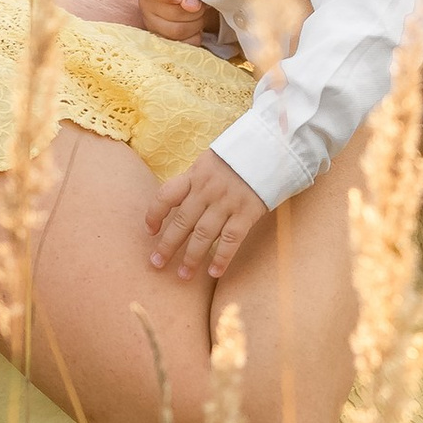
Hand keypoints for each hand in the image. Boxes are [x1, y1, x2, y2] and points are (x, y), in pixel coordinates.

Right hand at [136, 0, 212, 44]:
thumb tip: (191, 6)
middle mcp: (145, 3)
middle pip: (171, 13)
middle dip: (193, 9)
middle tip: (200, 2)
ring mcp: (151, 23)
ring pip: (177, 31)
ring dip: (196, 22)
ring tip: (198, 12)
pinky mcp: (162, 38)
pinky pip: (182, 44)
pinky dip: (194, 35)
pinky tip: (195, 24)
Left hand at [145, 150, 268, 279]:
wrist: (273, 146)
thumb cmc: (241, 155)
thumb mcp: (213, 160)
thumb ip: (198, 180)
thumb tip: (182, 202)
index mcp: (196, 174)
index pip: (166, 196)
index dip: (154, 214)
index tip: (149, 231)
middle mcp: (207, 189)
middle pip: (182, 221)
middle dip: (168, 245)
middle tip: (156, 263)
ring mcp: (227, 201)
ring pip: (203, 234)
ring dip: (191, 257)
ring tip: (184, 276)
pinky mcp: (247, 211)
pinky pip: (231, 239)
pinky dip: (221, 257)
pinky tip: (214, 272)